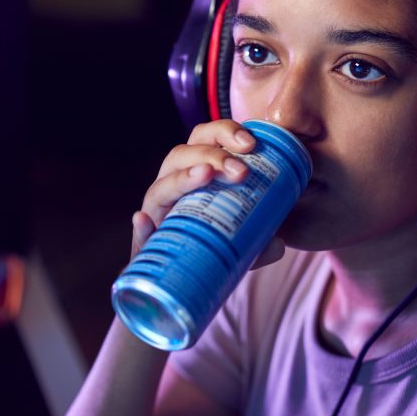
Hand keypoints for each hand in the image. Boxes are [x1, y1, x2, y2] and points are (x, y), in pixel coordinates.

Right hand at [131, 119, 285, 268]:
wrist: (186, 282)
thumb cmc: (216, 245)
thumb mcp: (246, 239)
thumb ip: (261, 240)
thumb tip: (276, 244)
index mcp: (195, 171)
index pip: (204, 139)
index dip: (224, 133)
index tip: (250, 143)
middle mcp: (172, 185)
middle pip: (181, 155)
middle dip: (210, 155)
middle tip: (240, 171)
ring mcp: (157, 212)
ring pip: (161, 187)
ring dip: (182, 178)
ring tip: (204, 175)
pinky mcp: (146, 244)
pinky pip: (140, 234)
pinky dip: (142, 226)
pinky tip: (145, 220)